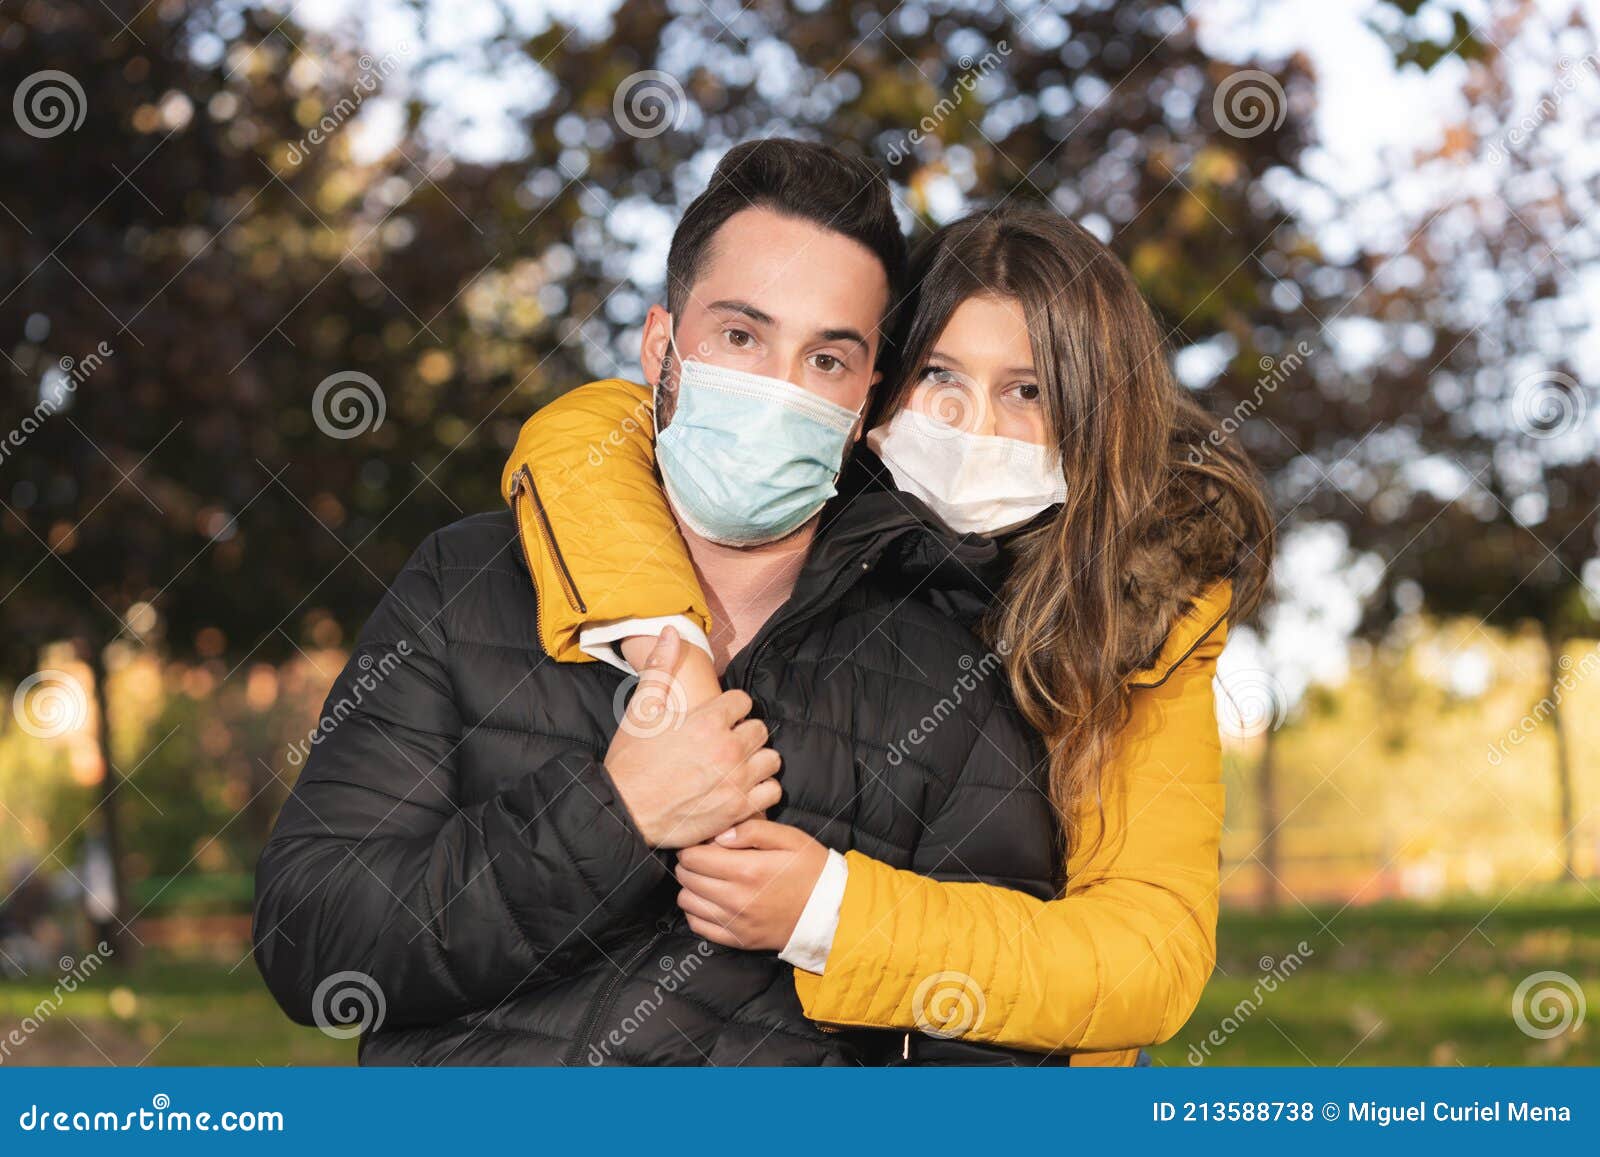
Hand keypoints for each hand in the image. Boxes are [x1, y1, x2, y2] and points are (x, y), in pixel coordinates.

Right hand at [604, 629, 780, 848]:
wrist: (624, 811)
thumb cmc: (632, 760)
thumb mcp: (642, 710)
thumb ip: (660, 667)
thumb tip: (670, 631)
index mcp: (708, 720)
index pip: (743, 700)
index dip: (731, 708)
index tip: (719, 718)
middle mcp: (728, 748)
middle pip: (760, 728)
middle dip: (745, 733)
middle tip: (726, 743)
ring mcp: (737, 780)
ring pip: (771, 759)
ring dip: (757, 760)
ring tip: (738, 766)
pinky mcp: (739, 808)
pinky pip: (772, 792)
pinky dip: (762, 790)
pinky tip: (743, 788)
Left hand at [674, 820, 828, 950]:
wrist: (831, 912)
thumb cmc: (811, 870)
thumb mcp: (790, 838)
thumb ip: (753, 830)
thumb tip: (719, 835)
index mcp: (748, 870)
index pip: (693, 857)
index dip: (692, 846)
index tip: (702, 843)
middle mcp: (737, 898)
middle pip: (686, 877)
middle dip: (689, 864)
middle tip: (704, 858)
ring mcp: (735, 923)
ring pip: (687, 901)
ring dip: (691, 887)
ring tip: (708, 878)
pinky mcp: (737, 940)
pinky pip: (698, 925)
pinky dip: (697, 910)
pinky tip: (711, 900)